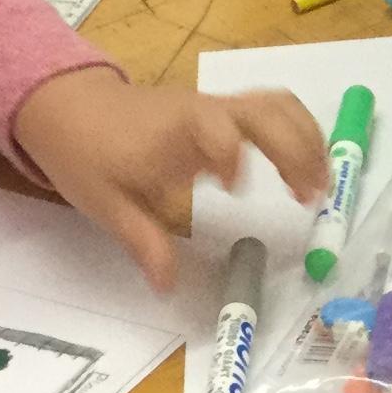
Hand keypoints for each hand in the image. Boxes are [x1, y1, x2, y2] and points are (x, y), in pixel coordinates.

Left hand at [13, 69, 326, 291]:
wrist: (69, 107)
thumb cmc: (86, 153)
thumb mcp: (106, 203)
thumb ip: (144, 242)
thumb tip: (168, 287)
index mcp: (174, 129)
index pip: (214, 128)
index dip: (230, 154)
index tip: (235, 191)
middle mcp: (203, 110)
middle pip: (265, 111)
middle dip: (296, 149)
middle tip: (312, 197)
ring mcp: (216, 105)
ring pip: (277, 105)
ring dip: (307, 139)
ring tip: (322, 185)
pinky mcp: (222, 110)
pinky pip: (271, 109)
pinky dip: (297, 132)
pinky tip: (306, 168)